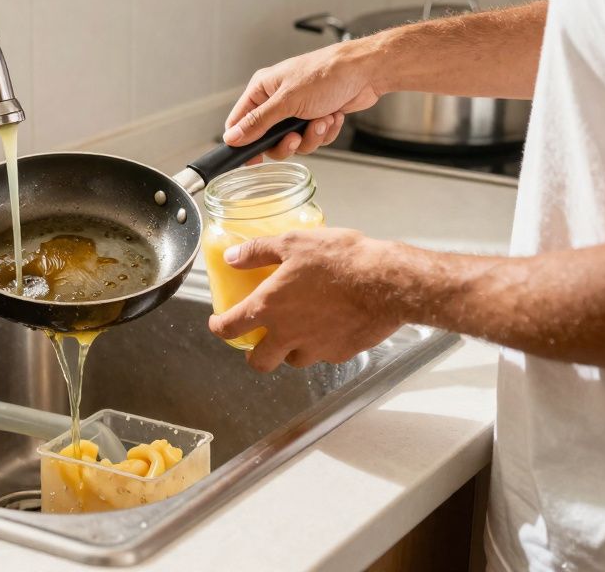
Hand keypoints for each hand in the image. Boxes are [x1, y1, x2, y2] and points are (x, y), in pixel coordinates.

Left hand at [206, 229, 403, 371]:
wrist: (386, 283)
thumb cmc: (342, 261)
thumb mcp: (293, 243)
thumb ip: (257, 251)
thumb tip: (232, 256)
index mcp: (269, 307)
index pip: (230, 328)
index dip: (219, 328)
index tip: (218, 324)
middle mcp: (288, 334)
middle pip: (259, 361)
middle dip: (254, 355)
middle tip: (258, 341)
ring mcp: (315, 348)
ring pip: (293, 360)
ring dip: (290, 349)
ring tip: (299, 329)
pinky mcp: (340, 354)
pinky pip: (324, 355)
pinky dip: (321, 344)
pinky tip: (330, 325)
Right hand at [224, 42, 382, 160]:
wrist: (365, 73)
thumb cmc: (328, 74)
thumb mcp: (287, 101)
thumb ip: (258, 122)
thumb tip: (232, 137)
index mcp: (263, 89)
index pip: (239, 122)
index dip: (244, 142)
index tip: (254, 158)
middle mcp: (277, 100)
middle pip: (268, 139)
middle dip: (287, 142)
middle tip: (297, 136)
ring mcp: (297, 110)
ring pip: (294, 142)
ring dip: (311, 136)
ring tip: (322, 120)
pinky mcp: (315, 117)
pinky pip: (313, 139)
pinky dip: (325, 132)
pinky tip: (332, 116)